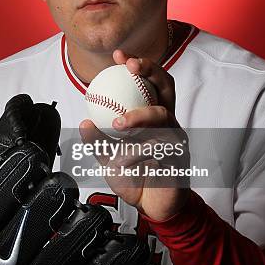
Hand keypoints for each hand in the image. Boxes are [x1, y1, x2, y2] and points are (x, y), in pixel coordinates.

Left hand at [80, 50, 190, 220]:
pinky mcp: (179, 157)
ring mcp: (176, 137)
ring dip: (137, 119)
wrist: (152, 208)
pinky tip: (123, 160)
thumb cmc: (135, 178)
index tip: (118, 56)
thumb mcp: (109, 158)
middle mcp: (168, 122)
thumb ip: (99, 141)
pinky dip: (136, 153)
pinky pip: (158, 147)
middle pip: (166, 86)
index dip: (139, 65)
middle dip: (149, 71)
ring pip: (161, 116)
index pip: (150, 83)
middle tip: (130, 67)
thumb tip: (84, 122)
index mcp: (153, 116)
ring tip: (118, 125)